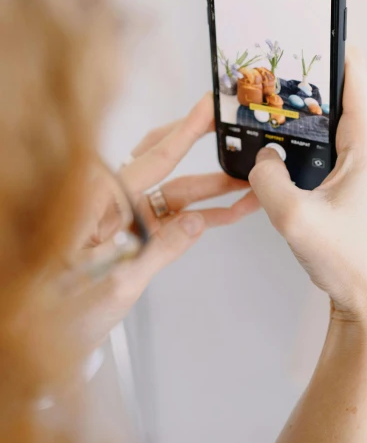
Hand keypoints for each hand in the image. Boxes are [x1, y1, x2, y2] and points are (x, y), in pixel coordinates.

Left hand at [78, 93, 258, 347]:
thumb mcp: (113, 285)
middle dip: (202, 145)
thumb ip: (158, 252)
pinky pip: (172, 216)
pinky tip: (231, 212)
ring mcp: (124, 215)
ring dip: (212, 189)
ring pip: (175, 190)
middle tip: (232, 129)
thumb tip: (195, 222)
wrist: (42, 335)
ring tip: (248, 182)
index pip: (151, 158)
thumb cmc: (57, 311)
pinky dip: (202, 216)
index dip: (185, 130)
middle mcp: (110, 199)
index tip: (207, 107)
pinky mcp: (134, 232)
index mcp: (97, 199)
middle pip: (163, 160)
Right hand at [249, 49, 366, 336]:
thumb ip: (267, 180)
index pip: (353, 70)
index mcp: (366, 140)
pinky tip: (266, 143)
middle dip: (297, 76)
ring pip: (322, 114)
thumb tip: (257, 155)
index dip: (325, 45)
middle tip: (259, 70)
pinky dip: (294, 135)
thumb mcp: (297, 220)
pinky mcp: (345, 174)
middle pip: (332, 87)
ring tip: (256, 101)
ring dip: (293, 108)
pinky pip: (318, 140)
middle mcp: (366, 140)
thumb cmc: (349, 260)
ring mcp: (357, 157)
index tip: (292, 31)